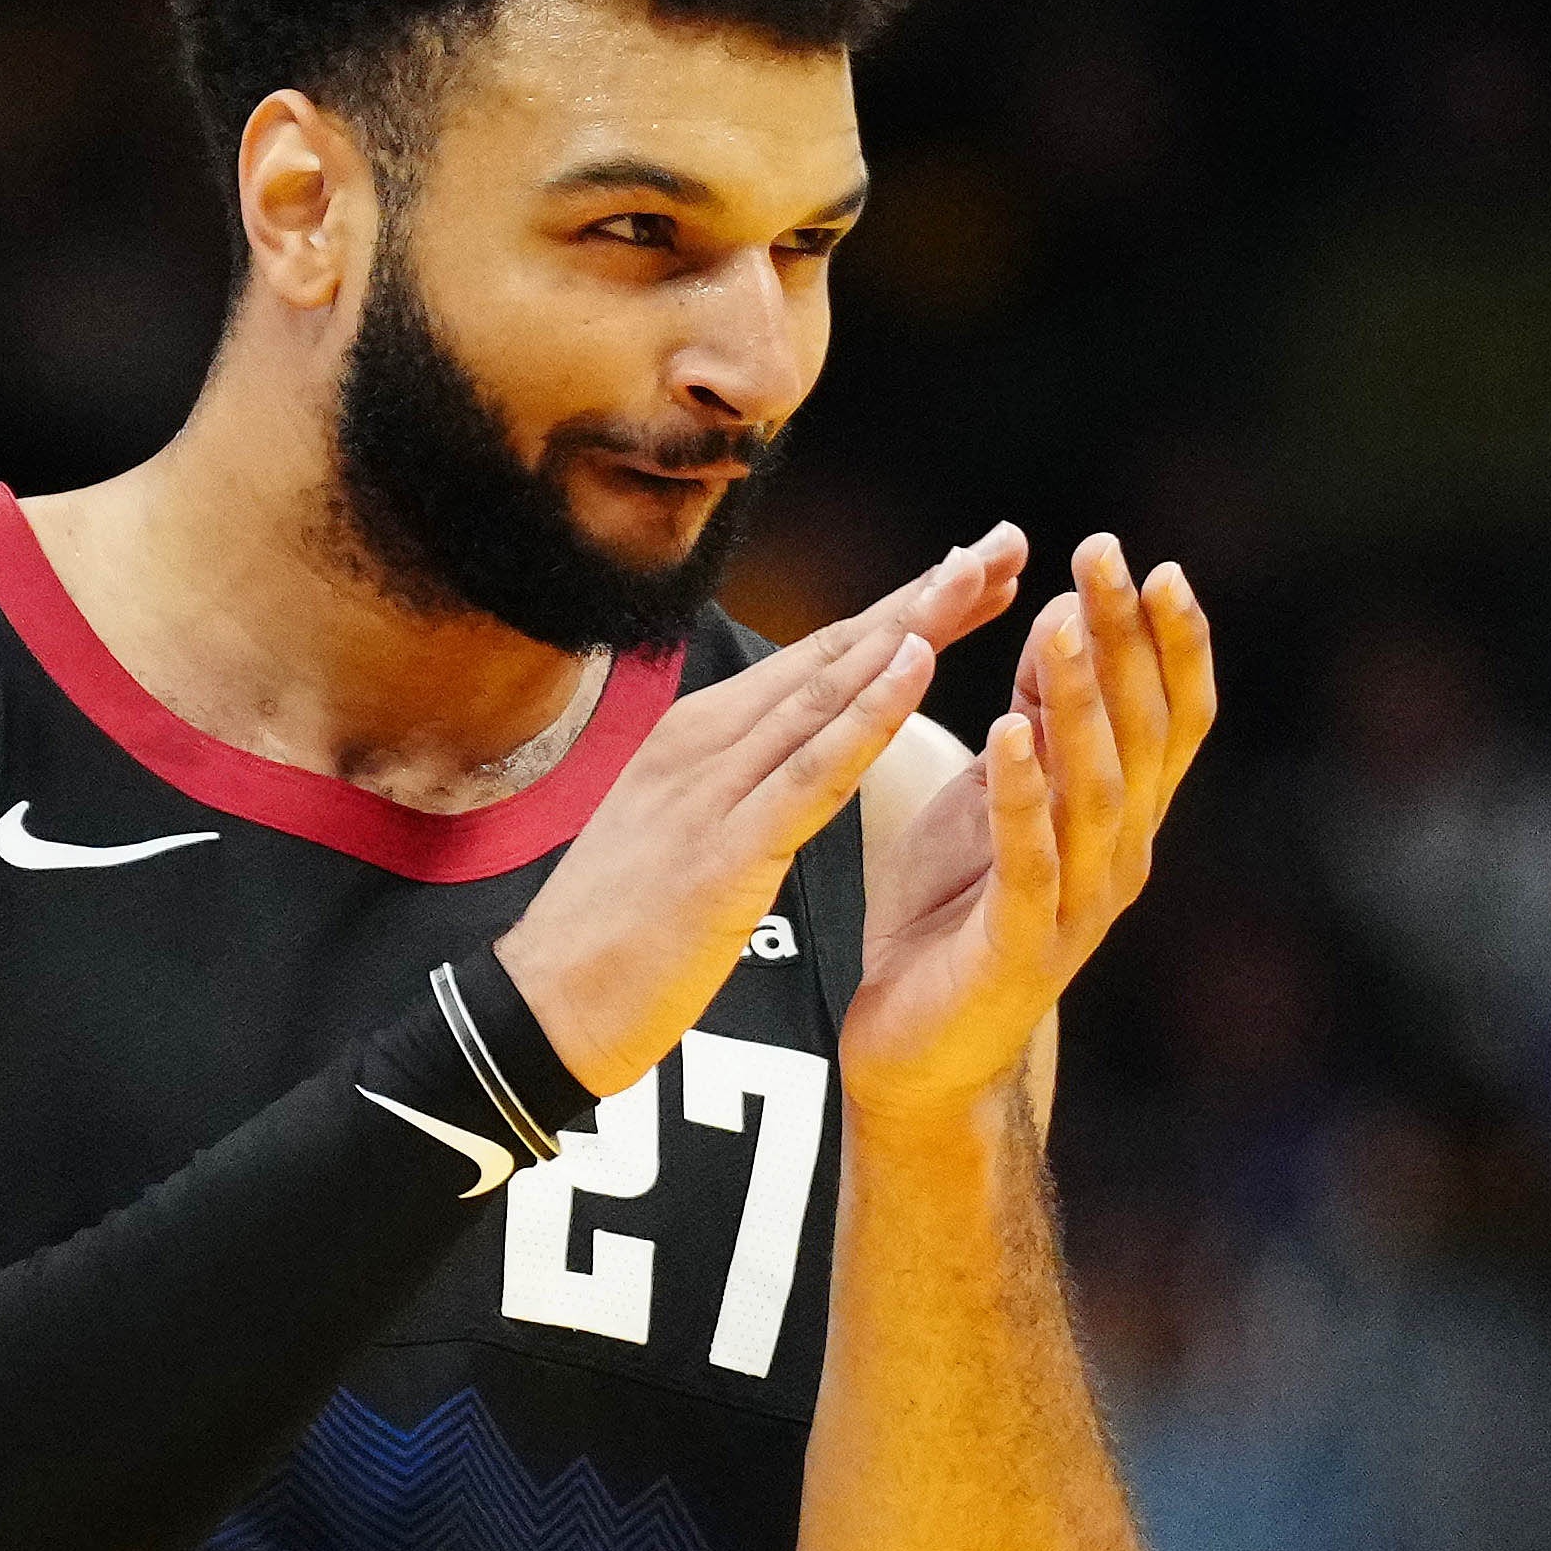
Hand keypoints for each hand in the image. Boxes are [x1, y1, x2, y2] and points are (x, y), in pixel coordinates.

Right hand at [498, 525, 1026, 1094]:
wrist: (545, 1010)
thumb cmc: (615, 936)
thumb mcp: (680, 835)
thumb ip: (734, 786)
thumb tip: (785, 759)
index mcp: (698, 736)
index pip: (821, 660)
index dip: (902, 610)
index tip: (975, 568)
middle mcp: (706, 740)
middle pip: (836, 653)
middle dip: (926, 595)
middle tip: (1005, 541)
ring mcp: (713, 789)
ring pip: (831, 691)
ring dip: (911, 628)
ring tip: (980, 572)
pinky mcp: (726, 848)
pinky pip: (812, 770)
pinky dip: (869, 714)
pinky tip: (918, 667)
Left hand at [847, 535, 1211, 1120]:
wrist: (922, 1054)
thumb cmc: (956, 913)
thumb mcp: (996, 797)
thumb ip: (1038, 720)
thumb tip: (1066, 616)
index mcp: (1124, 818)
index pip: (1172, 717)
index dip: (1173, 643)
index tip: (1158, 563)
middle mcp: (1122, 857)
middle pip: (1143, 734)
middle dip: (1128, 640)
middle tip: (1107, 554)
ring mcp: (1080, 907)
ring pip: (1097, 789)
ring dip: (1081, 702)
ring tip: (1062, 622)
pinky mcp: (1022, 949)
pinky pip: (1030, 861)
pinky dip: (1022, 795)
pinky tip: (1006, 733)